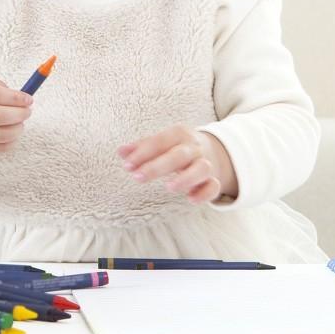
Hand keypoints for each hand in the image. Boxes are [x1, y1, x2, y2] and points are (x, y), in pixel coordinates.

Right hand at [0, 77, 32, 166]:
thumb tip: (20, 97)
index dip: (15, 97)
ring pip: (2, 134)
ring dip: (18, 128)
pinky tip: (13, 133)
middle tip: (28, 111)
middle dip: (20, 114)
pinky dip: (12, 141)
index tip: (29, 99)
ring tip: (20, 122)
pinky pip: (0, 148)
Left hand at [116, 125, 235, 203]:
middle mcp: (193, 148)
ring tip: (168, 187)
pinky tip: (191, 199)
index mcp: (179, 134)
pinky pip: (214, 186)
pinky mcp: (213, 180)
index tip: (127, 165)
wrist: (212, 149)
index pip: (160, 141)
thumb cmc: (177, 146)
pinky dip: (204, 192)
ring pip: (201, 168)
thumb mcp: (161, 142)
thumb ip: (141, 147)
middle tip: (137, 177)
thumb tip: (120, 152)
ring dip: (186, 178)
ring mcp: (206, 163)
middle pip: (179, 155)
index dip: (143, 153)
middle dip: (158, 166)